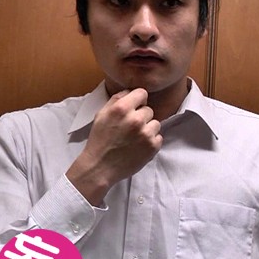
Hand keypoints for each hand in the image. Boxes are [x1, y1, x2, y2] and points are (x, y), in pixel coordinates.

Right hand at [66, 88, 162, 204]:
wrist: (100, 167)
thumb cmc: (100, 140)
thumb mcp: (101, 115)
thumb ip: (117, 99)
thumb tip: (131, 91)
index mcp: (121, 109)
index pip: (142, 93)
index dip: (138, 100)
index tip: (134, 107)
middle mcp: (136, 119)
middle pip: (149, 110)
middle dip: (141, 116)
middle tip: (129, 127)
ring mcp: (146, 133)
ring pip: (156, 123)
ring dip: (148, 128)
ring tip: (134, 137)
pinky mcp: (153, 146)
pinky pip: (159, 137)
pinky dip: (151, 141)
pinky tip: (138, 146)